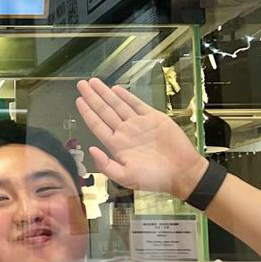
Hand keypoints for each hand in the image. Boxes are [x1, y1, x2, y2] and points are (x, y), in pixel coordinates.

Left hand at [74, 78, 207, 197]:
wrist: (182, 172)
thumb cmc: (154, 179)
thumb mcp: (126, 177)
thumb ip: (106, 165)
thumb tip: (91, 150)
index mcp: (116, 146)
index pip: (97, 125)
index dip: (87, 112)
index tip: (78, 100)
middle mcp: (125, 132)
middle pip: (104, 111)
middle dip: (92, 97)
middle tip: (80, 84)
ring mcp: (138, 124)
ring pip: (118, 105)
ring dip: (105, 93)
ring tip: (93, 82)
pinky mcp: (154, 118)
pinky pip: (137, 104)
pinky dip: (127, 96)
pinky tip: (116, 89)